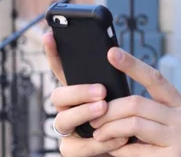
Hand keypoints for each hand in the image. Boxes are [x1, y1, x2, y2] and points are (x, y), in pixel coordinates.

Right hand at [42, 32, 128, 156]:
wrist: (131, 149)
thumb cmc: (123, 117)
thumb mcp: (118, 94)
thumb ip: (111, 78)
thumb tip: (114, 53)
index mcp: (77, 90)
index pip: (60, 69)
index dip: (52, 53)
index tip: (49, 34)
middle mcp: (66, 109)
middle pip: (58, 96)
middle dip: (77, 91)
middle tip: (101, 90)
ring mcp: (67, 130)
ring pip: (62, 120)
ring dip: (83, 113)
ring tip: (104, 108)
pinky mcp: (72, 150)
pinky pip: (78, 147)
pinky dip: (98, 143)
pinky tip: (118, 137)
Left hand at [89, 47, 180, 156]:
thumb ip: (159, 111)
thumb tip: (122, 106)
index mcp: (180, 104)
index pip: (154, 78)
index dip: (132, 64)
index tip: (111, 52)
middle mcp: (180, 118)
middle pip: (136, 103)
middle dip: (110, 109)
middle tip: (94, 116)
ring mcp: (178, 139)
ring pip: (134, 124)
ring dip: (110, 128)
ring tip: (99, 133)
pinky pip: (137, 152)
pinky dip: (120, 150)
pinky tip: (113, 149)